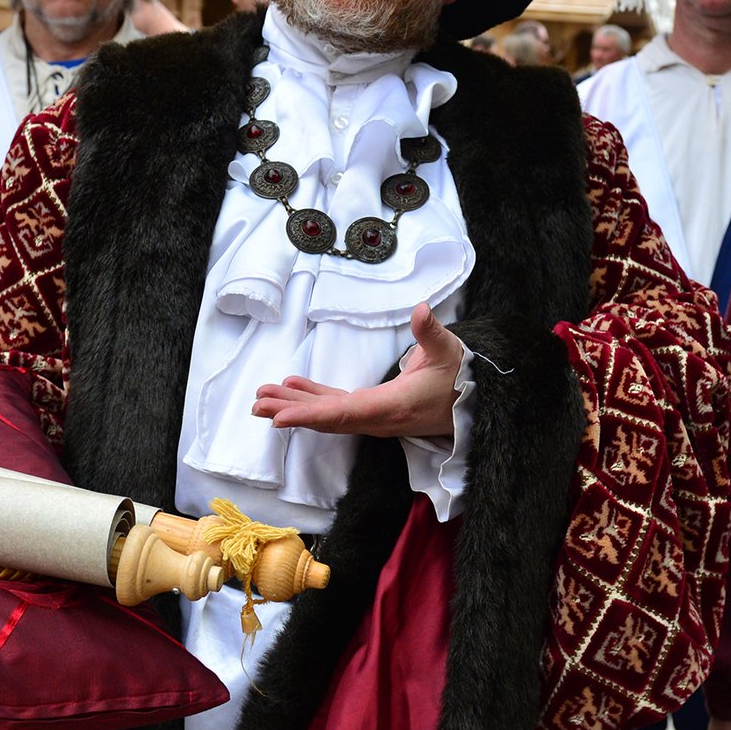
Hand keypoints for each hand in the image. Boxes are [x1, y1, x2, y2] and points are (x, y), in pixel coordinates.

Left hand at [250, 303, 460, 438]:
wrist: (473, 402)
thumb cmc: (460, 376)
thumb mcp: (449, 351)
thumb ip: (431, 333)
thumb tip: (421, 311)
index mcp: (392, 406)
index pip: (345, 413)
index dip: (311, 416)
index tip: (281, 418)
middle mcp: (378, 418)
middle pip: (328, 418)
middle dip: (291, 411)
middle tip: (257, 404)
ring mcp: (374, 417)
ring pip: (329, 415)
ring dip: (295, 405)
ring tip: (262, 399)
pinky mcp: (374, 411)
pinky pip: (338, 408)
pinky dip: (314, 399)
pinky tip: (292, 387)